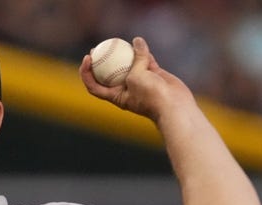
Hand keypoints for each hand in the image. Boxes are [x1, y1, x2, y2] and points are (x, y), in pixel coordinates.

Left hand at [78, 37, 193, 122]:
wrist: (174, 106)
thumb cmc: (151, 96)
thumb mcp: (137, 76)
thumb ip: (136, 59)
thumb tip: (137, 41)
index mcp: (116, 96)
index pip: (95, 86)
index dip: (87, 73)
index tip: (87, 59)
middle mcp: (126, 90)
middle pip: (108, 75)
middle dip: (101, 62)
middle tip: (98, 48)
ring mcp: (140, 82)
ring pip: (128, 66)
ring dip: (122, 54)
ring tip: (116, 42)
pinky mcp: (153, 76)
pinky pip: (144, 61)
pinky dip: (142, 52)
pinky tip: (140, 42)